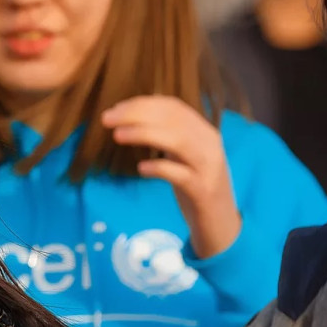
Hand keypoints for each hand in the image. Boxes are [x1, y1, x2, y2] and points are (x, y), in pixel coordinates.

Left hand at [102, 96, 241, 257]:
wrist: (220, 222)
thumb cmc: (194, 185)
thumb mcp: (182, 155)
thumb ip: (167, 136)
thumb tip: (133, 117)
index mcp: (203, 131)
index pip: (173, 107)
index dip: (142, 104)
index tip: (116, 108)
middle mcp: (209, 144)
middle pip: (173, 118)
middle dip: (136, 114)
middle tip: (106, 119)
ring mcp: (208, 167)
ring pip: (178, 140)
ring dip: (144, 134)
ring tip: (117, 135)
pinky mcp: (203, 190)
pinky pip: (180, 174)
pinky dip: (159, 168)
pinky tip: (141, 169)